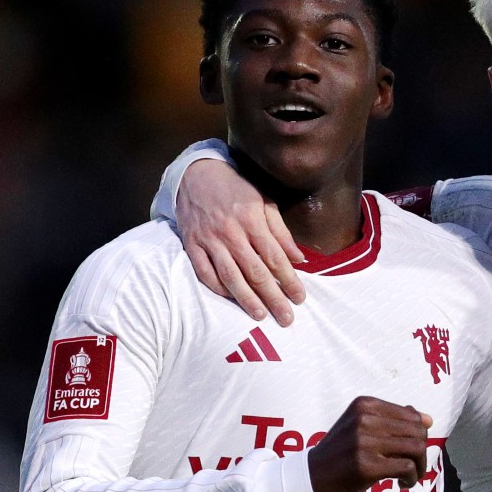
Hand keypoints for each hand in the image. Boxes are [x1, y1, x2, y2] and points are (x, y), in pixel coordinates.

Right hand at [176, 158, 305, 325]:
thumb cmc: (236, 188)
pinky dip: (219, 288)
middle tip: (286, 318)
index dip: (289, 280)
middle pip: (255, 272)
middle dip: (273, 297)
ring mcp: (209, 240)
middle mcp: (230, 232)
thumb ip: (281, 232)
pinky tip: (232, 299)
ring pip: (230, 276)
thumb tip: (299, 259)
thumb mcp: (264, 201)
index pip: (275, 257)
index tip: (300, 298)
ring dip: (247, 299)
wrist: (195, 174)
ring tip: (261, 316)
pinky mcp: (192, 245)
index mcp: (251, 219)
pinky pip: (204, 273)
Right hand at [308, 397, 433, 491]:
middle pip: (418, 431)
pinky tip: (401, 484)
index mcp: (365, 404)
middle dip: (422, 451)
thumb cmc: (340, 452)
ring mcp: (365, 442)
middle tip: (412, 466)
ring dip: (420, 466)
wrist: (310, 477)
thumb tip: (428, 419)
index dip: (419, 434)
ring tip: (409, 476)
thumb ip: (392, 419)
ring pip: (416, 448)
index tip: (409, 450)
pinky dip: (411, 478)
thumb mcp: (360, 426)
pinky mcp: (367, 466)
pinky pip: (407, 468)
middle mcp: (365, 419)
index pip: (412, 415)